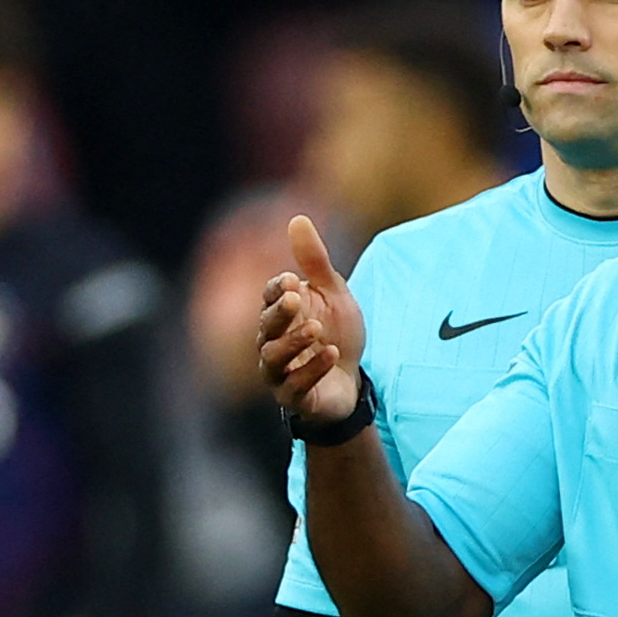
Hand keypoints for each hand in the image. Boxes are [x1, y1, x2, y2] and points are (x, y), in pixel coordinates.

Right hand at [257, 215, 365, 426]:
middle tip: (295, 298)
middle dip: (278, 312)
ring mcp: (280, 372)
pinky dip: (312, 370)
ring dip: (293, 342)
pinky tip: (333, 354)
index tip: (292, 280)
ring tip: (316, 328)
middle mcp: (273, 341)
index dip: (276, 289)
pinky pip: (295, 387)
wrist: (351, 380)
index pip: (269, 297)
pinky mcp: (295, 397)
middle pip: (266, 326)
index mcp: (281, 313)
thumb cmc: (337, 332)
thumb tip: (297, 218)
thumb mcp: (333, 294)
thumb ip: (315, 261)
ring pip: (273, 358)